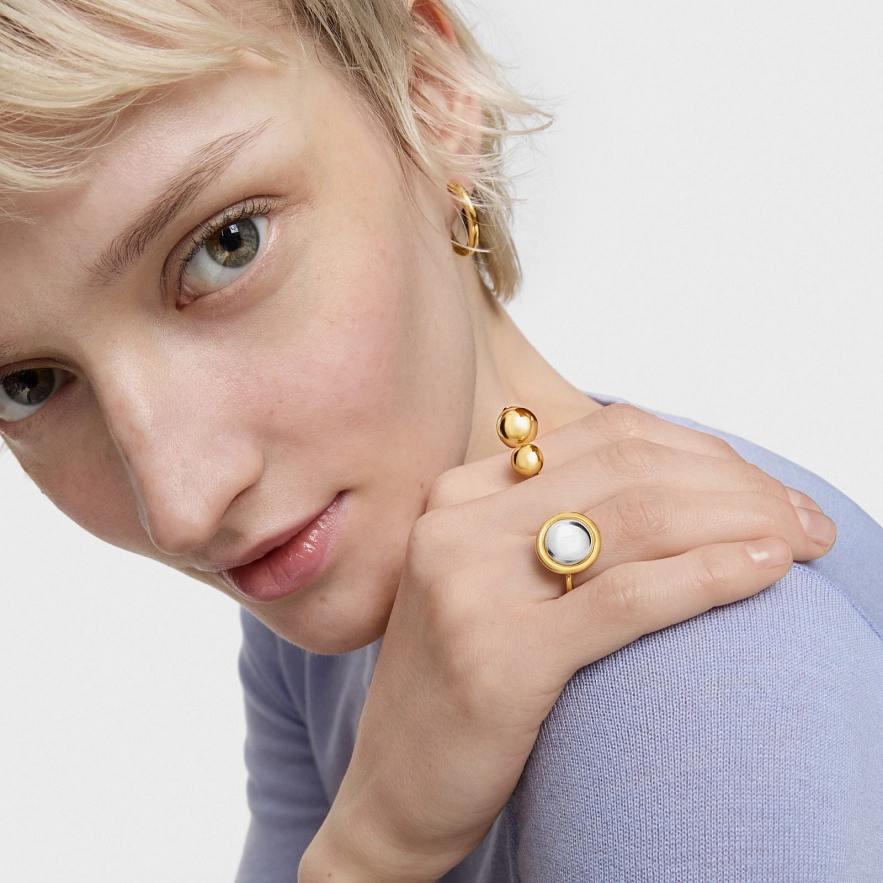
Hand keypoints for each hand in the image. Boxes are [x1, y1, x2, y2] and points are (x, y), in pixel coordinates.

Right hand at [299, 404, 835, 880]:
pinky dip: (710, 575)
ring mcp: (471, 585)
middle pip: (632, 469)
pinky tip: (767, 572)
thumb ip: (551, 520)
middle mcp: (456, 523)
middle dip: (739, 486)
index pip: (608, 435)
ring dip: (742, 522)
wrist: (394, 787)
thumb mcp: (492, 576)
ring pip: (639, 520)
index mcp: (458, 492)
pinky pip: (628, 598)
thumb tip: (682, 483)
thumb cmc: (463, 679)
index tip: (768, 490)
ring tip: (803, 543)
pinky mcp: (500, 655)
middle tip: (806, 521)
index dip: (704, 452)